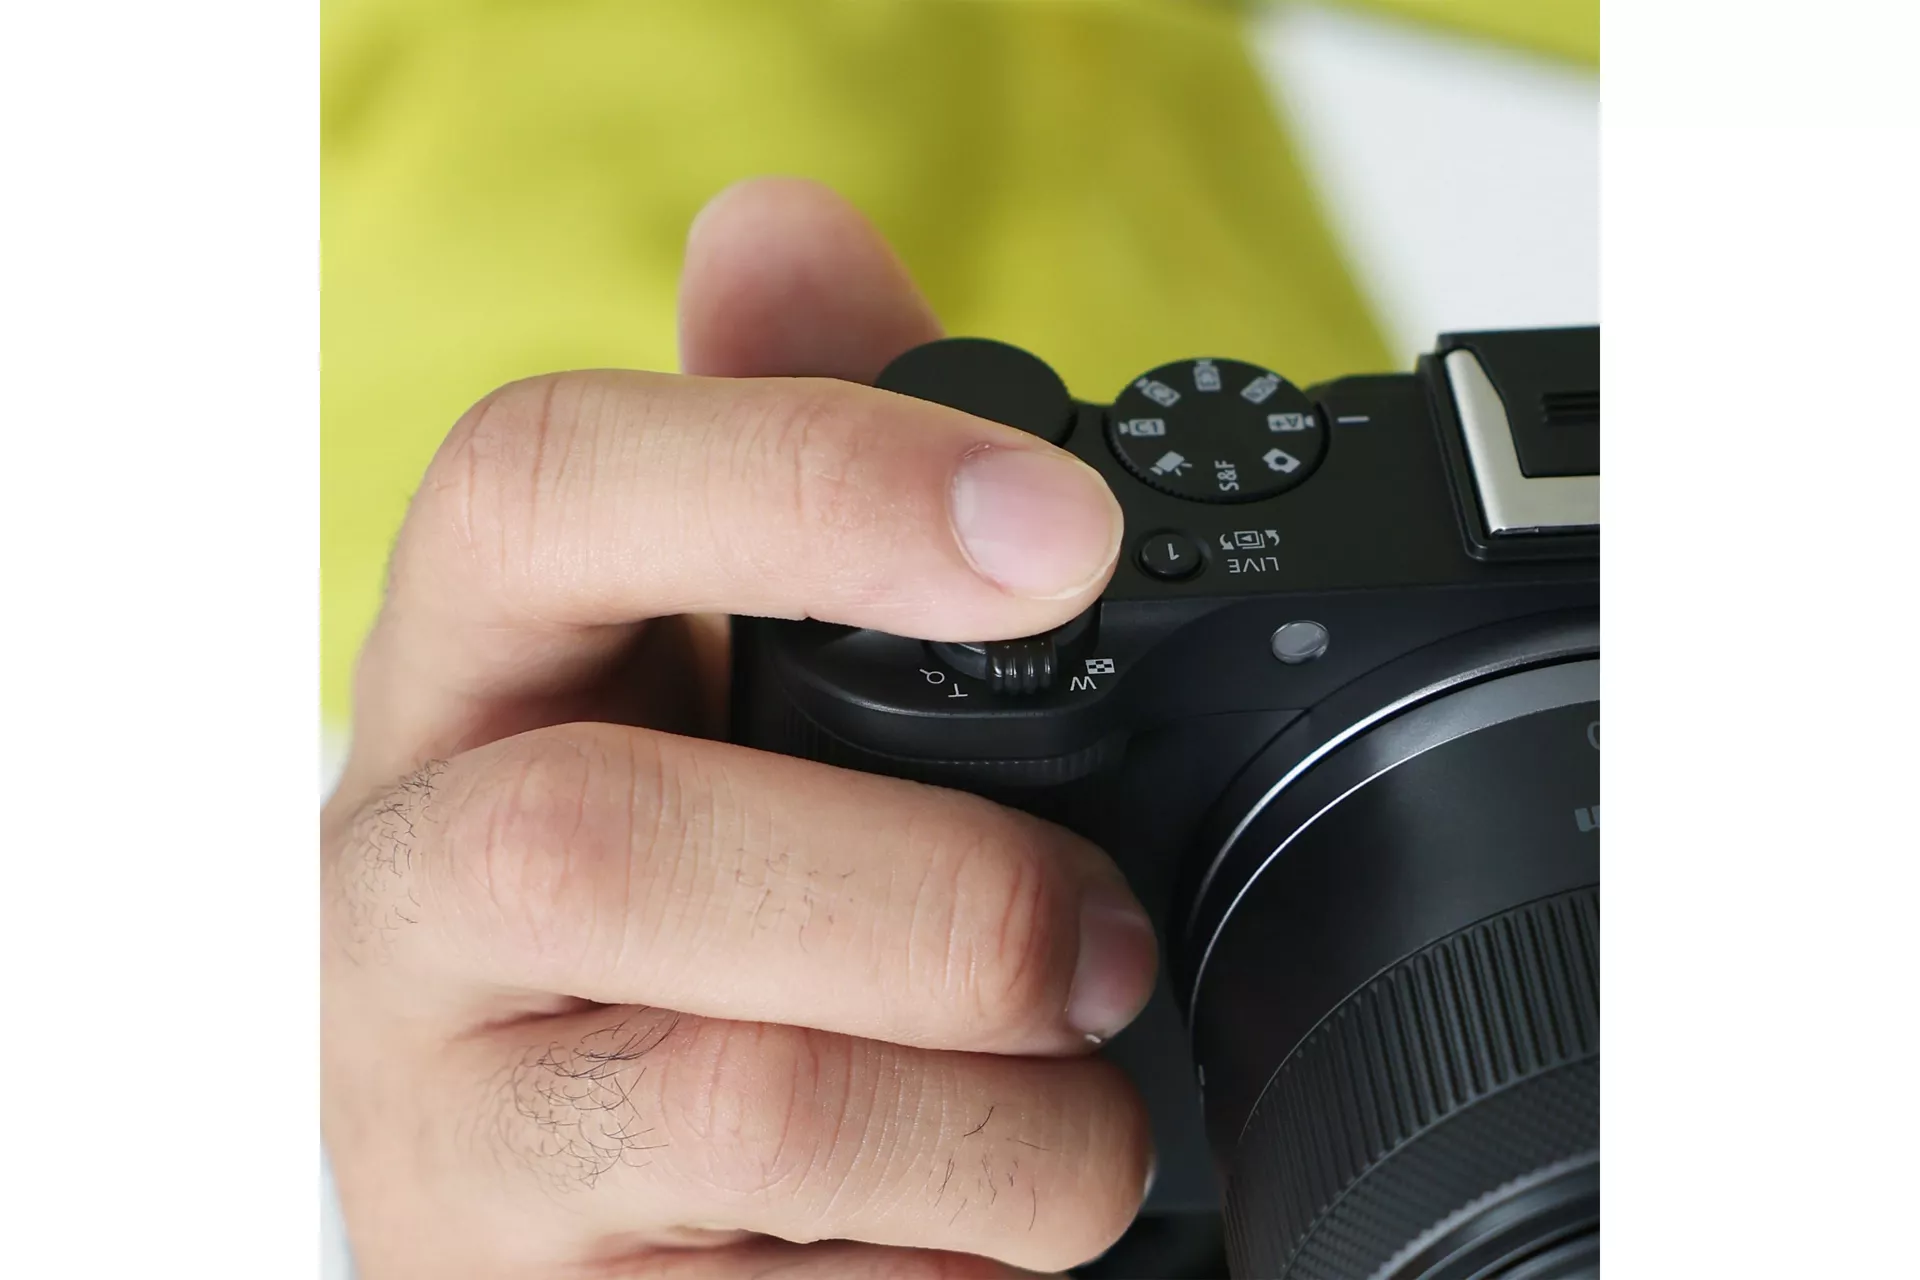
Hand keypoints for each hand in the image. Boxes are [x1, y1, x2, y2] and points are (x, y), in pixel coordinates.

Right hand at [322, 178, 1157, 1278]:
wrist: (578, 1197)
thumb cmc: (689, 903)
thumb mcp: (726, 683)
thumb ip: (784, 470)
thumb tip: (783, 231)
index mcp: (473, 681)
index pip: (538, 493)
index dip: (804, 481)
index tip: (1061, 536)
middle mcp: (407, 889)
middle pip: (606, 838)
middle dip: (935, 893)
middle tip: (1101, 944)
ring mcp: (441, 1120)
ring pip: (726, 1094)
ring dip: (987, 1111)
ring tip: (1076, 1119)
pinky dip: (937, 1258)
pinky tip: (965, 1230)